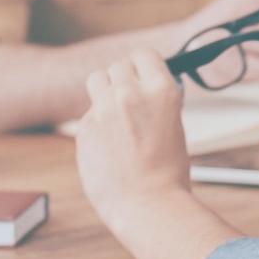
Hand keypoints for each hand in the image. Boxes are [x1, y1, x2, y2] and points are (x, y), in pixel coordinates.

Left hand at [74, 48, 193, 231]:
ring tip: (114, 112)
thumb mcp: (173, 124)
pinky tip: (108, 145)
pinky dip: (97, 122)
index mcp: (161, 90)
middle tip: (129, 100)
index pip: (144, 54)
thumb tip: (144, 84)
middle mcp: (131, 93)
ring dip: (104, 90)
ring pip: (97, 80)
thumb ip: (155, 99)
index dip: (142, 64)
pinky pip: (89, 112)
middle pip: (118, 66)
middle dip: (123, 79)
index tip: (142, 74)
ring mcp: (104, 109)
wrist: (147, 205)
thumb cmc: (167, 171)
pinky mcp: (84, 127)